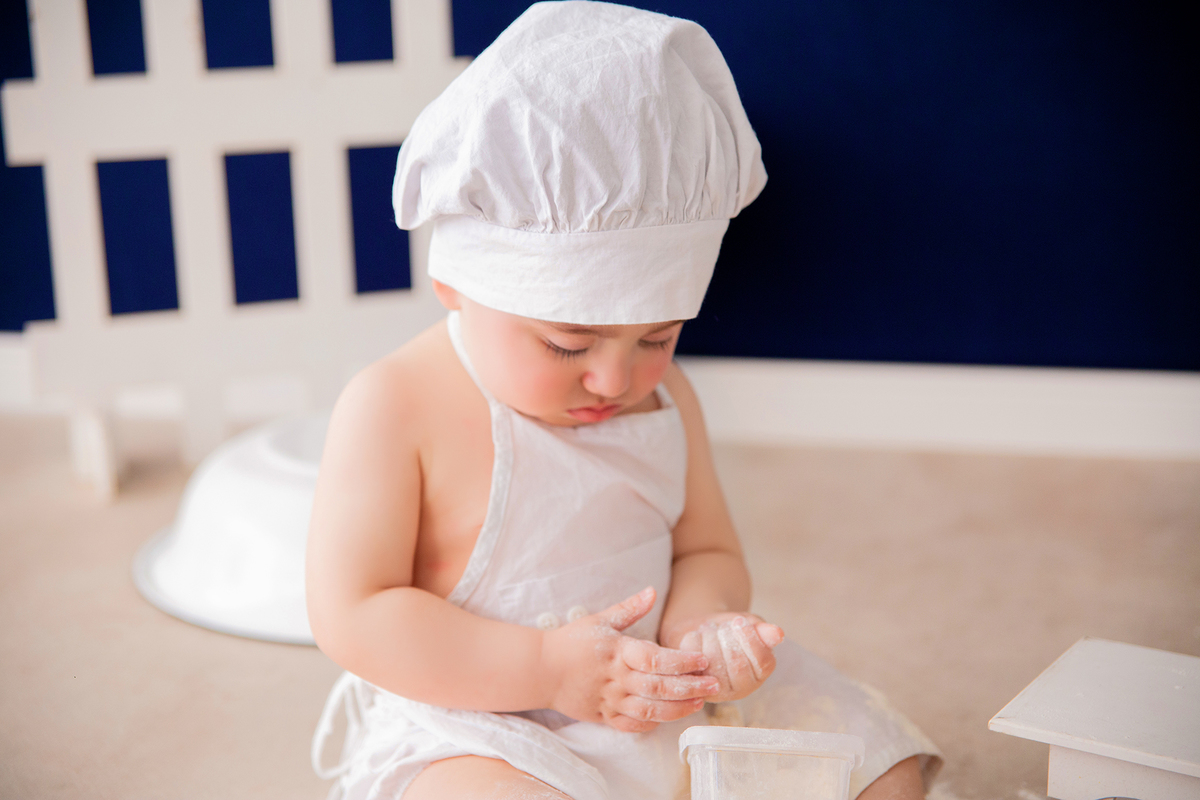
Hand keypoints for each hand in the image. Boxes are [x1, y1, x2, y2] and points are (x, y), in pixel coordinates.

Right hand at [542, 587, 719, 732]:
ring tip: (700, 702)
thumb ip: (629, 608)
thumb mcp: (600, 620)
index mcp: (618, 652)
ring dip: (678, 708)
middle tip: (714, 684)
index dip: (681, 661)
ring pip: (650, 710)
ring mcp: (610, 700)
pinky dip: (651, 725)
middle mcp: (616, 679)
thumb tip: (652, 590)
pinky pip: (631, 725)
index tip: (702, 660)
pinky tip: (668, 718)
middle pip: (659, 687)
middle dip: (690, 687)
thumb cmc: (571, 642)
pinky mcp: (603, 716)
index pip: (656, 659)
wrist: (539, 669)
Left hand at [675, 613, 782, 702]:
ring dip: (710, 638)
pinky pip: (694, 664)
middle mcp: (742, 688)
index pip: (762, 662)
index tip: (739, 620)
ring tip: (709, 628)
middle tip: (722, 626)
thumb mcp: (750, 625)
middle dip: (727, 638)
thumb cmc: (731, 630)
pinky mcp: (696, 686)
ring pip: (715, 665)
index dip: (750, 639)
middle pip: (738, 666)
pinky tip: (697, 635)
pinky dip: (694, 642)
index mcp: (761, 673)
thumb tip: (778, 634)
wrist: (702, 631)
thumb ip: (763, 631)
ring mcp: (718, 691)